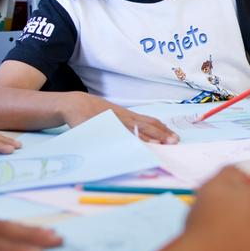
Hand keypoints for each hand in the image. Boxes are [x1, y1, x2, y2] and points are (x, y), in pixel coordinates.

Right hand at [63, 92, 177, 143]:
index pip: (149, 121)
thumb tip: (142, 135)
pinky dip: (126, 141)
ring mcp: (113, 122)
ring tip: (160, 145)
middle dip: (160, 134)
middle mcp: (123, 118)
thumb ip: (126, 123)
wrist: (75, 104)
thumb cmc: (95, 112)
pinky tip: (134, 146)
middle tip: (174, 142)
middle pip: (145, 126)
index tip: (174, 136)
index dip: (162, 129)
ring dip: (147, 139)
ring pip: (133, 131)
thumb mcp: (114, 115)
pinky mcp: (102, 127)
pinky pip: (117, 135)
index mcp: (127, 115)